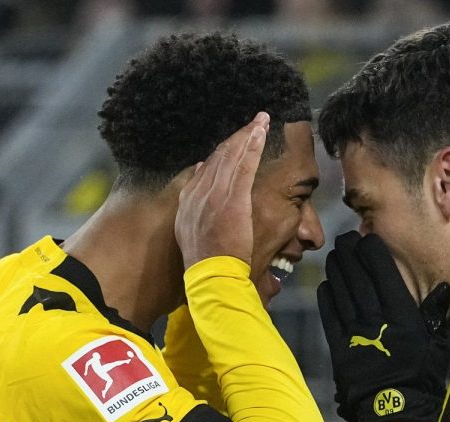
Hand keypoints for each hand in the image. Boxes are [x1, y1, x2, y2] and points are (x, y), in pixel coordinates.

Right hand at [175, 112, 268, 268]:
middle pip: (219, 156)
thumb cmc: (206, 258)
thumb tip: (199, 173)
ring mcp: (217, 193)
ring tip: (260, 120)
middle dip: (237, 137)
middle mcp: (201, 191)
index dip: (223, 151)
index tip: (234, 141)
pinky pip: (244, 165)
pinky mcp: (233, 198)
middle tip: (253, 122)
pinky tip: (260, 131)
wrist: (210, 273)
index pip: (207, 167)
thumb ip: (193, 202)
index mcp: (190, 199)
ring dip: (248, 135)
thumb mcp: (189, 228)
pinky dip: (252, 145)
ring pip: (232, 156)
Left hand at [318, 231, 449, 421]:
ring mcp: (355, 331)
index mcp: (401, 314)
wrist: (396, 408)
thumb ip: (435, 313)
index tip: (367, 238)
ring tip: (333, 256)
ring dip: (335, 270)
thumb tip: (443, 288)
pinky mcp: (339, 346)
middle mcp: (376, 317)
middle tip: (343, 239)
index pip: (383, 273)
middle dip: (349, 254)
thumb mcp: (437, 342)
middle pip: (358, 277)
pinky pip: (329, 316)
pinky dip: (326, 298)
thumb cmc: (422, 374)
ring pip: (341, 292)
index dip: (372, 252)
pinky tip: (325, 284)